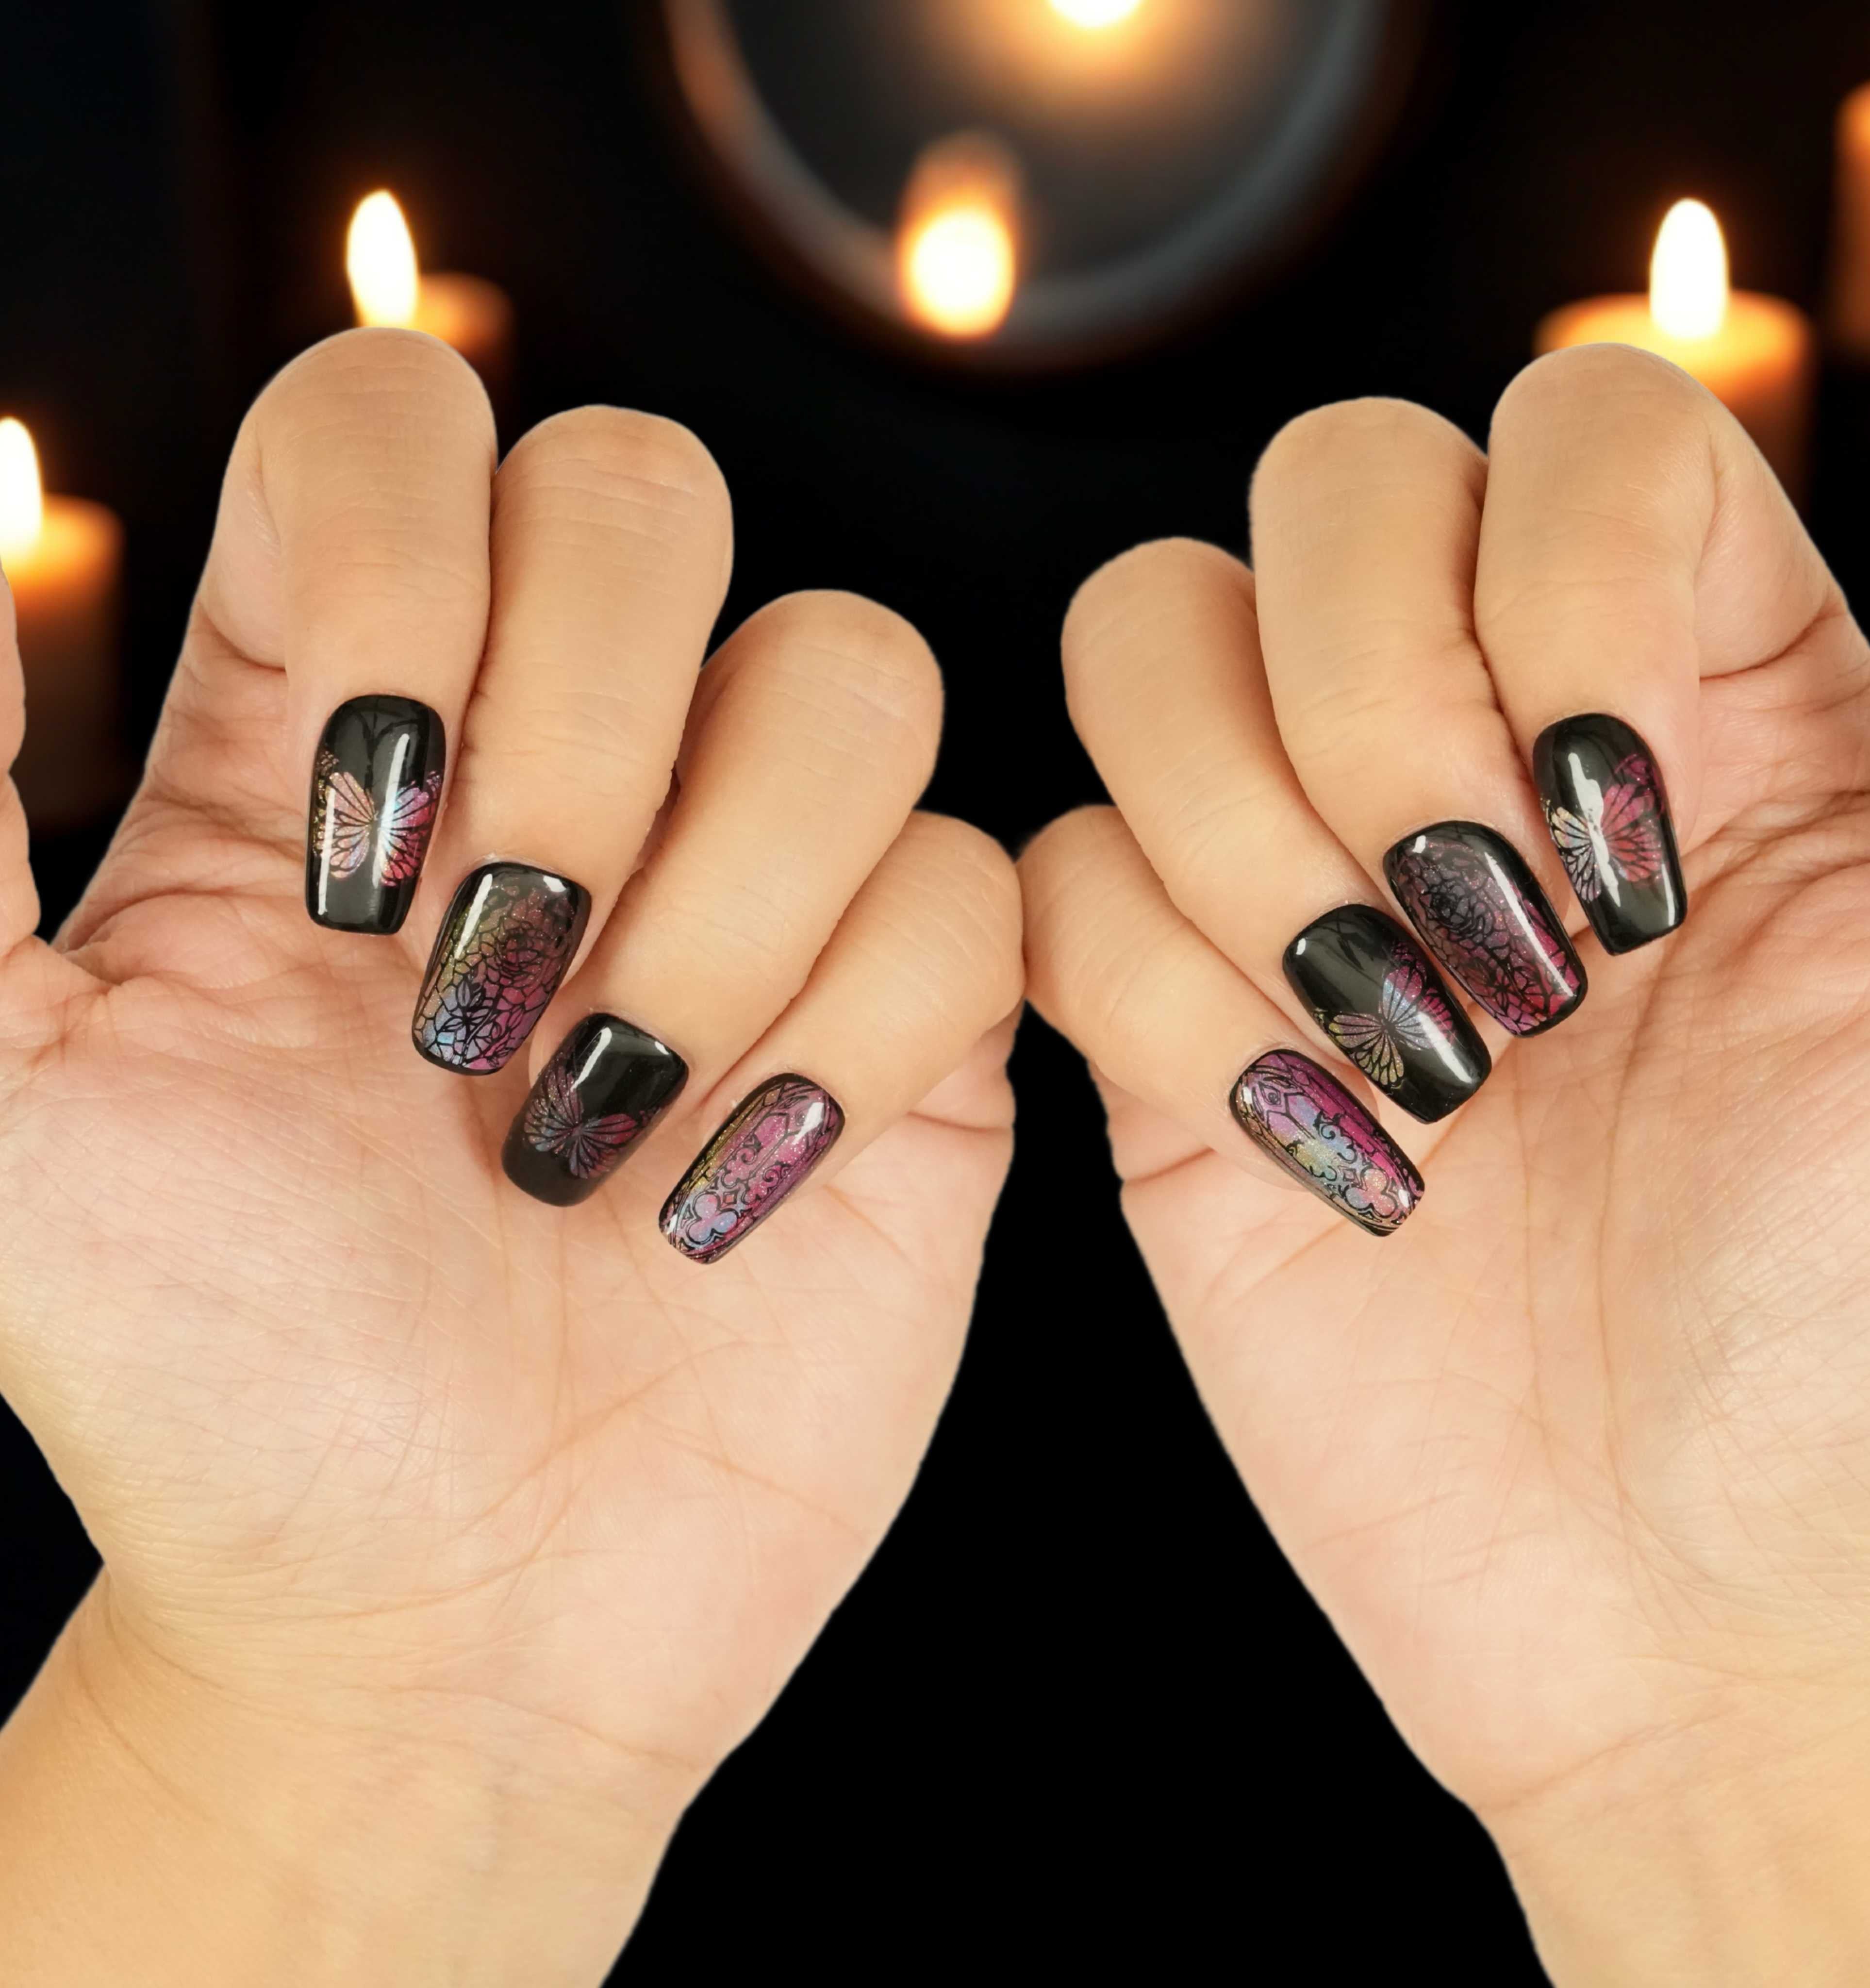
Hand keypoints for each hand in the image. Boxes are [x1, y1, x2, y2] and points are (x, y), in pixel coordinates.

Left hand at [0, 330, 1019, 1983]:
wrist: (444, 1620)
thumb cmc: (214, 1386)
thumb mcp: (6, 1113)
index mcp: (346, 731)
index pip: (400, 423)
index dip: (406, 557)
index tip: (361, 838)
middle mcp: (572, 759)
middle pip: (653, 492)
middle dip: (584, 744)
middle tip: (488, 1000)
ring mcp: (765, 876)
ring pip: (853, 670)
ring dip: (732, 911)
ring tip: (613, 1114)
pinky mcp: (914, 1010)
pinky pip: (971, 886)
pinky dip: (854, 1039)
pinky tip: (735, 1190)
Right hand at [1023, 349, 1869, 1982]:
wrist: (1712, 1624)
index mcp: (1707, 697)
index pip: (1567, 426)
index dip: (1555, 583)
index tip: (1627, 844)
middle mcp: (1486, 743)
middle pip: (1321, 487)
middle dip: (1371, 706)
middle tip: (1493, 952)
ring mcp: (1301, 877)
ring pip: (1141, 639)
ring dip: (1242, 841)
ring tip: (1396, 1048)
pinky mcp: (1166, 1024)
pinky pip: (1056, 884)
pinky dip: (1158, 1005)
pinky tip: (1307, 1146)